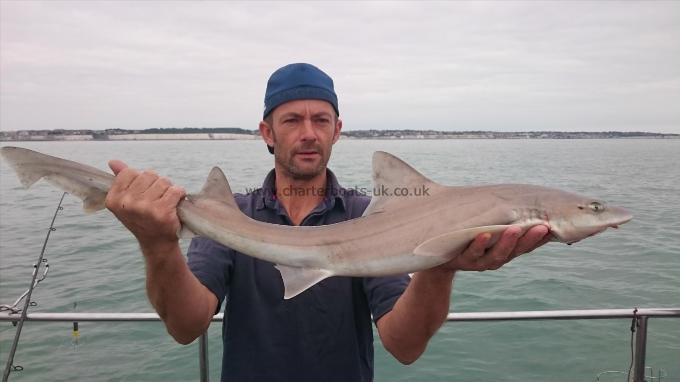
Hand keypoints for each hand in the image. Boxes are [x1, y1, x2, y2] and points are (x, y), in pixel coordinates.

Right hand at [105, 160, 185, 252]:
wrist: (157, 242)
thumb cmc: (142, 218)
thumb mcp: (126, 201)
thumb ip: (121, 180)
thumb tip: (113, 162)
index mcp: (114, 199)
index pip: (130, 172)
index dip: (141, 180)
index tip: (142, 193)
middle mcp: (127, 203)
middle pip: (148, 174)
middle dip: (156, 184)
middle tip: (155, 199)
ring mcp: (145, 208)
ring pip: (163, 181)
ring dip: (168, 190)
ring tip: (164, 202)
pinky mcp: (162, 212)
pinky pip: (175, 190)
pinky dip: (179, 194)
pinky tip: (175, 204)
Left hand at [435, 225, 550, 271]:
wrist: (437, 256)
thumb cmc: (466, 238)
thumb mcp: (484, 228)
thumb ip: (501, 220)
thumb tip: (522, 201)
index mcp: (503, 251)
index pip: (525, 246)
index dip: (538, 238)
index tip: (551, 226)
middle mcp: (493, 258)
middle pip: (514, 251)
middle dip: (527, 240)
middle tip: (541, 227)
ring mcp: (477, 261)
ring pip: (495, 254)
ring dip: (506, 242)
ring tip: (514, 229)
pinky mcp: (460, 260)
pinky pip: (470, 253)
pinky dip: (478, 245)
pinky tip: (483, 235)